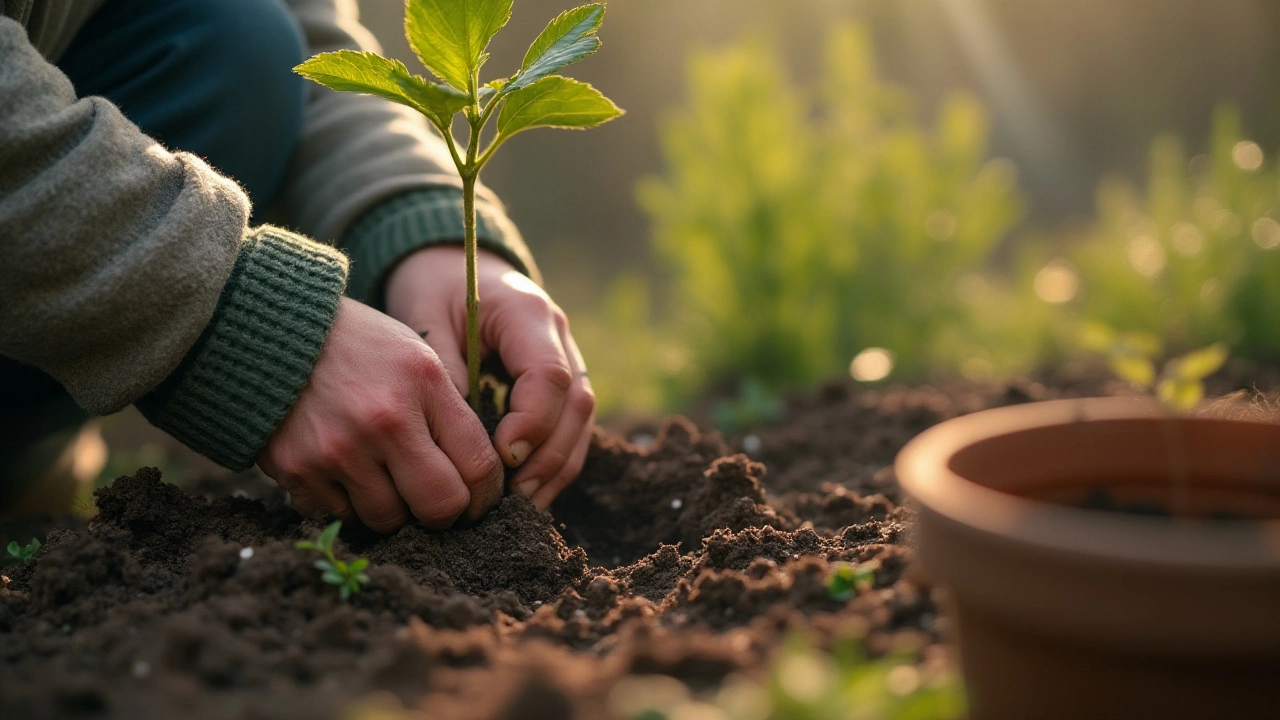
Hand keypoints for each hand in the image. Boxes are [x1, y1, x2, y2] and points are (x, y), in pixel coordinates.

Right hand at [257, 297, 503, 531]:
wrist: (272, 332)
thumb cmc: (360, 346)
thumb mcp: (418, 359)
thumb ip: (449, 415)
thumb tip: (477, 479)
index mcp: (423, 384)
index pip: (479, 466)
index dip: (486, 495)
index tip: (479, 500)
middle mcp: (383, 420)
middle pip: (440, 507)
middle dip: (444, 514)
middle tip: (436, 504)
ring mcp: (338, 450)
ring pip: (388, 520)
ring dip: (392, 509)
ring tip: (383, 478)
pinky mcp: (298, 470)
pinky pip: (339, 516)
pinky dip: (347, 504)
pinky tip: (343, 472)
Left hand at [384, 245, 594, 509]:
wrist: (451, 265)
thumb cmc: (432, 290)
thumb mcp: (424, 319)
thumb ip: (445, 370)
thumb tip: (460, 436)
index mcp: (527, 312)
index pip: (550, 374)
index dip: (532, 421)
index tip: (500, 455)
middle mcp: (558, 335)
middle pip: (577, 403)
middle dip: (549, 455)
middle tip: (512, 496)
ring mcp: (567, 358)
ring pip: (582, 420)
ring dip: (556, 467)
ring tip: (521, 507)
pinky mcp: (560, 381)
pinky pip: (570, 426)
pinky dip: (553, 463)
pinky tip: (528, 495)